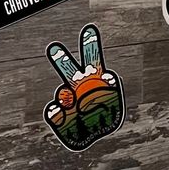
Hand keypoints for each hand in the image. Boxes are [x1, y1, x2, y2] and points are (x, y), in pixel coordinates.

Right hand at [43, 23, 125, 151]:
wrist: (98, 139)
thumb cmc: (108, 117)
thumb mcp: (115, 101)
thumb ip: (112, 88)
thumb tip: (107, 77)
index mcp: (96, 81)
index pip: (93, 59)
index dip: (90, 45)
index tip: (89, 30)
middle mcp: (80, 89)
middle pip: (69, 71)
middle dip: (62, 60)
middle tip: (54, 47)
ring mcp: (69, 102)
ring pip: (62, 93)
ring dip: (69, 99)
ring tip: (82, 109)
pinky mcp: (60, 118)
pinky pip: (53, 111)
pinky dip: (58, 112)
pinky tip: (66, 114)